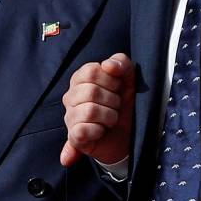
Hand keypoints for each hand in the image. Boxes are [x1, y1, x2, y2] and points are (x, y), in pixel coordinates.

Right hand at [60, 53, 133, 167]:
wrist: (130, 134)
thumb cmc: (125, 103)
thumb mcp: (129, 79)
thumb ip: (121, 63)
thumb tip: (108, 65)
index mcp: (80, 80)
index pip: (91, 71)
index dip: (111, 80)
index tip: (118, 88)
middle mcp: (70, 97)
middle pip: (91, 91)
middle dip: (113, 100)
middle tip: (116, 107)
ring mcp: (70, 117)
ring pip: (89, 111)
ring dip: (109, 116)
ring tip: (111, 120)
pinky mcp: (74, 137)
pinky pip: (83, 130)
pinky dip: (98, 130)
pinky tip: (102, 131)